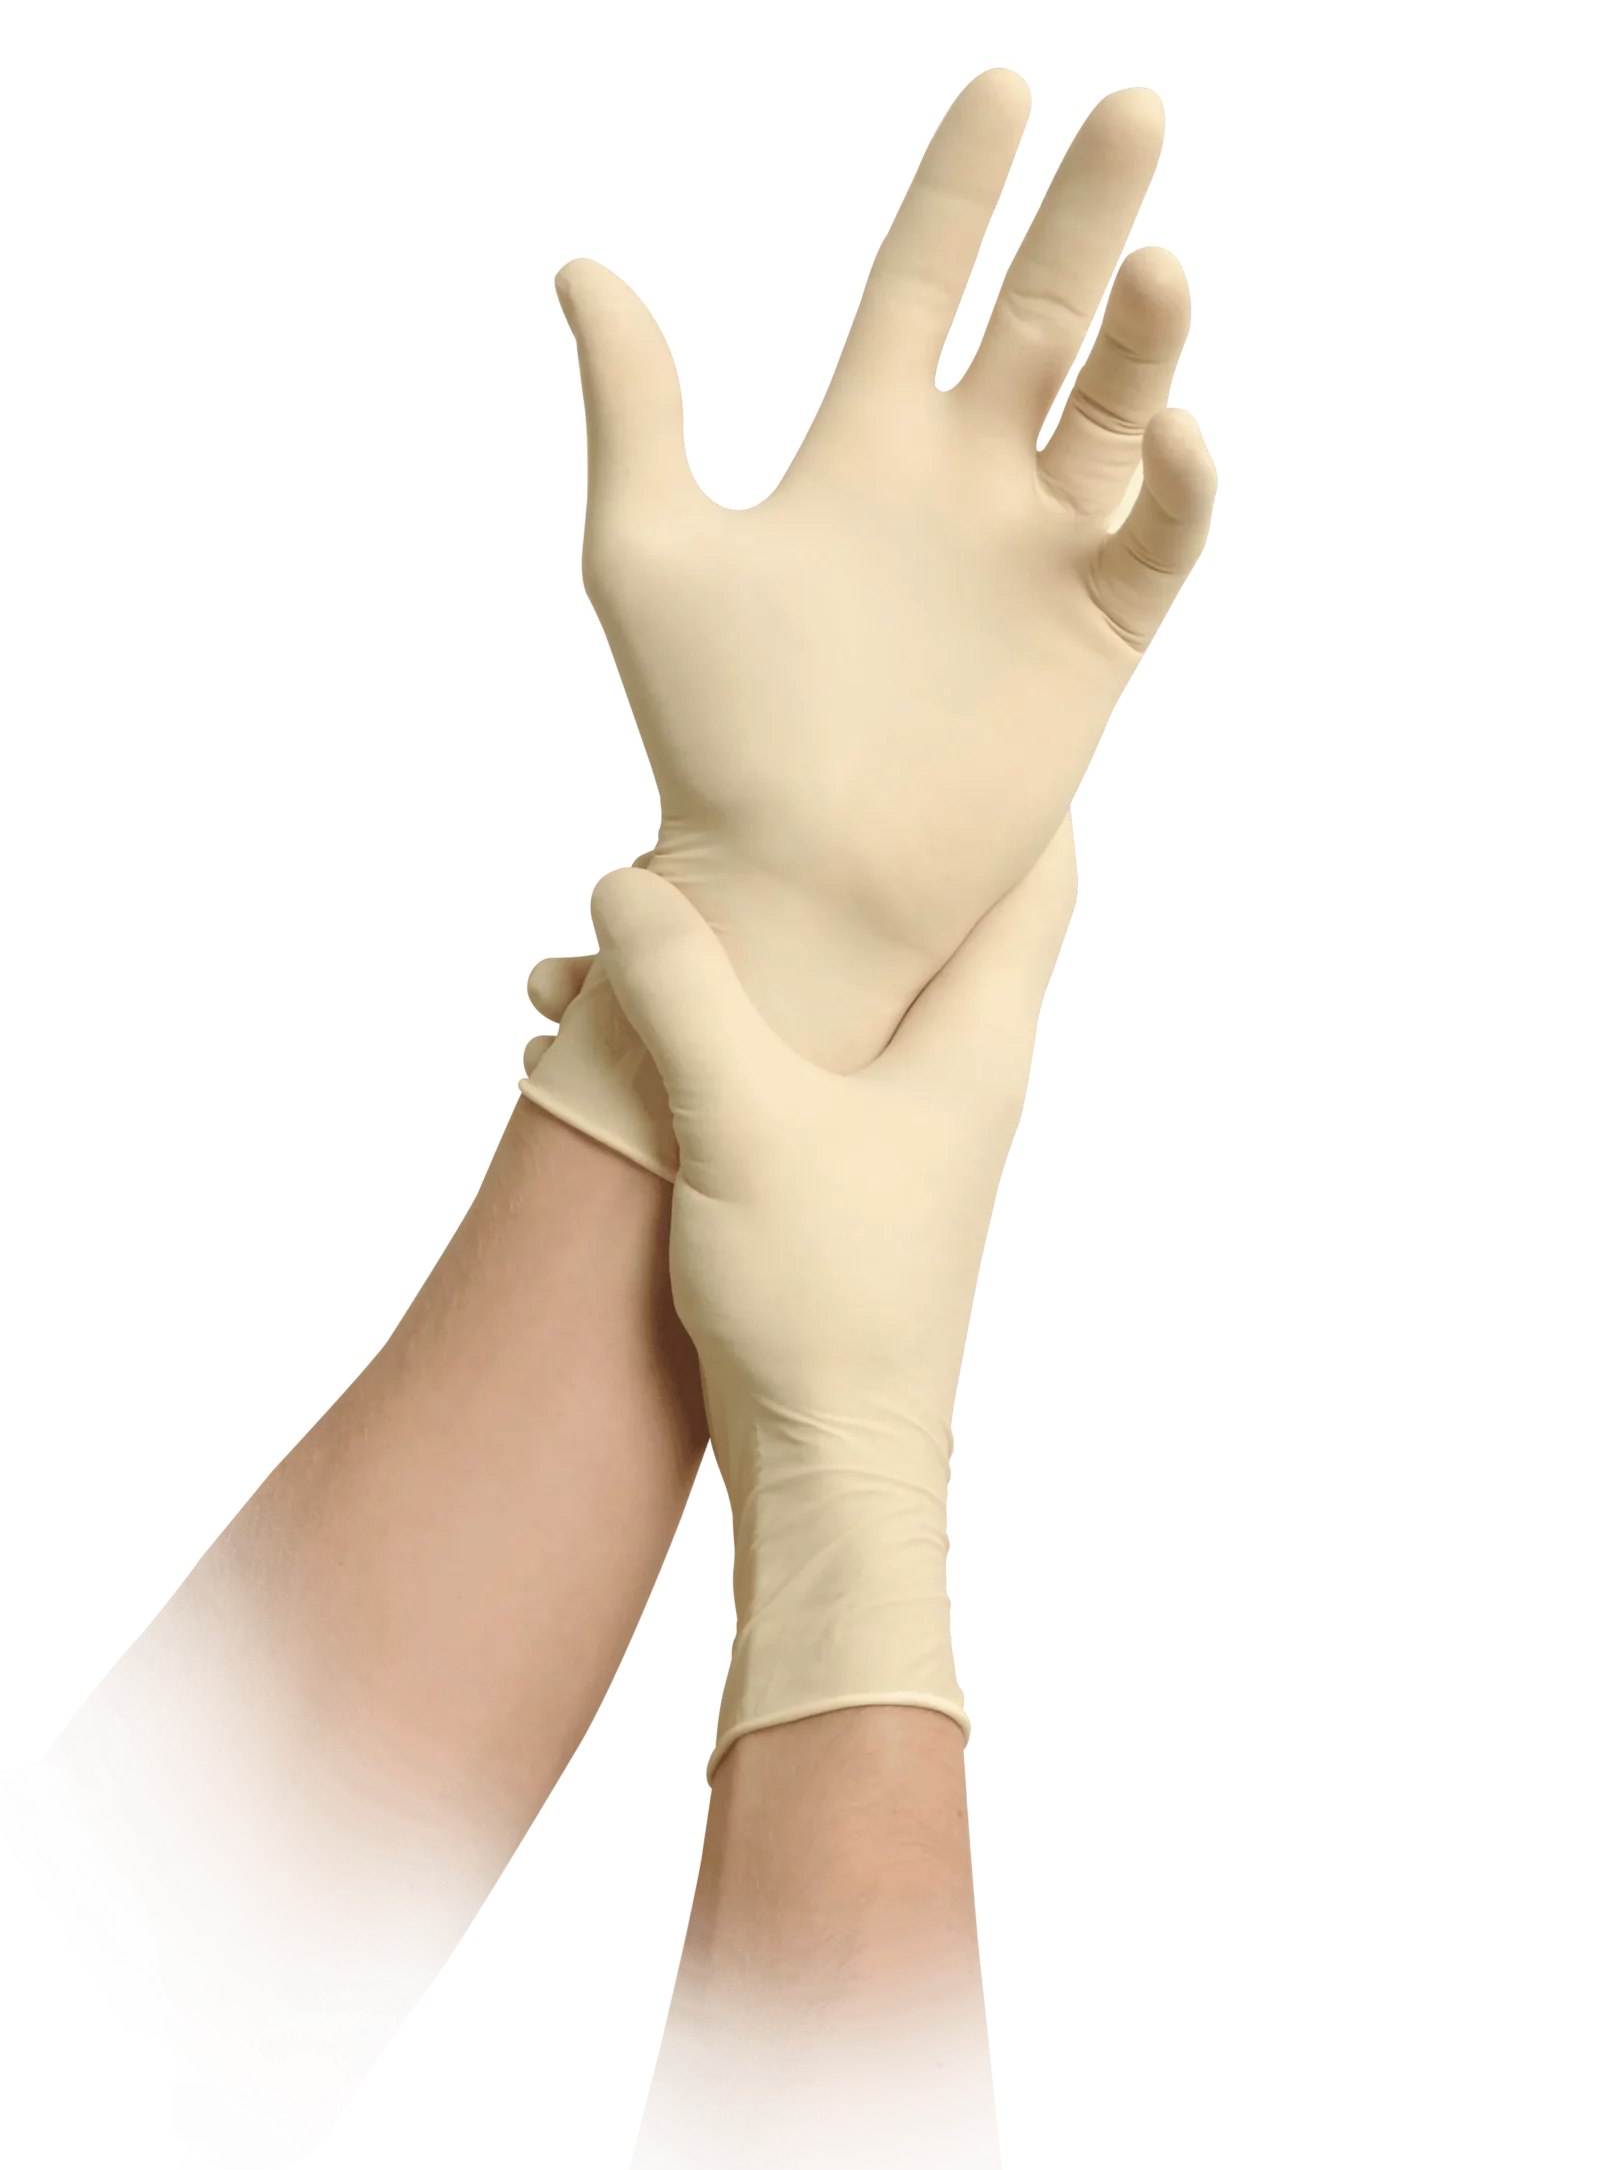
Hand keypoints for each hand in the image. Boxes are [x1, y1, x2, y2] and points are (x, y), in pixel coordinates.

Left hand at [528, 71, 1213, 1175]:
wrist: (791, 882)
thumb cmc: (706, 732)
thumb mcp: (646, 551)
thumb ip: (634, 409)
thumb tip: (582, 266)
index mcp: (860, 452)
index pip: (921, 283)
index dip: (962, 187)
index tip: (1003, 86)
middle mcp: (958, 490)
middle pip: (1041, 317)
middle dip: (1085, 211)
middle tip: (1136, 108)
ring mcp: (1030, 562)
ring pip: (1115, 410)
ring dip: (1143, 333)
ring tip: (1152, 260)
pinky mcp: (1089, 641)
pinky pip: (1155, 540)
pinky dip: (1175, 484)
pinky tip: (1165, 431)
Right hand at [589, 823, 1078, 1773]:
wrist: (826, 1459)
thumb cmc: (823, 1298)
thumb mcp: (741, 1115)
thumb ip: (683, 988)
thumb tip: (626, 885)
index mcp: (972, 1032)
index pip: (1031, 869)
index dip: (1003, 782)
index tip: (947, 709)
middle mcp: (947, 1063)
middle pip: (900, 913)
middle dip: (800, 859)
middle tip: (715, 804)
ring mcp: (886, 1118)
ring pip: (810, 990)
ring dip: (714, 958)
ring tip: (595, 954)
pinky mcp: (826, 1166)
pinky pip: (760, 1061)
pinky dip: (689, 1036)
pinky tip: (588, 1042)